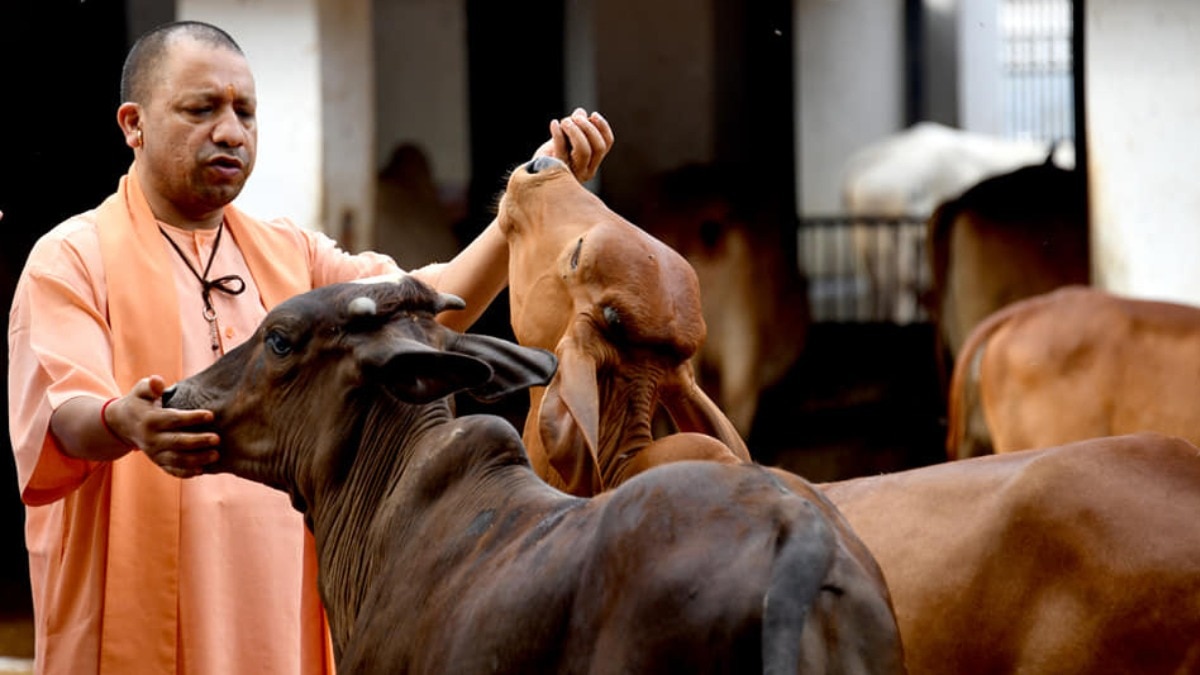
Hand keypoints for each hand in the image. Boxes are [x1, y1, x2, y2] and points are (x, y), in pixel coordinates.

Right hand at [106, 375, 220, 477]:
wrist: (123, 423)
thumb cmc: (140, 402)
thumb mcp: (141, 391)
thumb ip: (150, 385)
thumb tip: (157, 381)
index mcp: (151, 420)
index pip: (174, 419)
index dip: (192, 418)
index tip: (211, 415)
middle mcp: (152, 439)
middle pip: (177, 442)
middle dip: (198, 441)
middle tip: (217, 439)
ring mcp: (154, 453)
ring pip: (176, 459)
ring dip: (197, 459)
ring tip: (215, 455)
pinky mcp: (158, 462)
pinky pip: (171, 470)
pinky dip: (185, 473)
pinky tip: (201, 471)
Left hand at [533, 108, 614, 183]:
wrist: (534, 174)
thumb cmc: (551, 155)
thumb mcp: (565, 139)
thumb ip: (576, 126)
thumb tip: (580, 112)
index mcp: (592, 162)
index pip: (606, 143)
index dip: (602, 127)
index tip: (593, 114)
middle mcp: (586, 170)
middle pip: (598, 147)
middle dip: (589, 128)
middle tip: (575, 117)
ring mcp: (573, 172)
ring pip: (584, 150)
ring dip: (576, 130)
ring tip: (564, 121)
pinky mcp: (558, 169)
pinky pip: (561, 149)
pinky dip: (558, 133)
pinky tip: (553, 123)